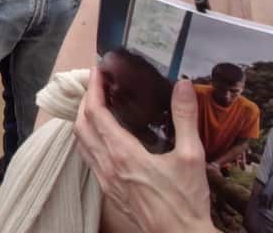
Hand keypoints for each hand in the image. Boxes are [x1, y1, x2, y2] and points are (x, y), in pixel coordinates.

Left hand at [75, 68, 215, 232]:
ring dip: (84, 119)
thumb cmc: (185, 201)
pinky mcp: (109, 191)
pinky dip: (89, 139)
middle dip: (85, 100)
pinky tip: (103, 136)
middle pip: (81, 125)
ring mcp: (105, 180)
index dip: (94, 88)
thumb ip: (185, 118)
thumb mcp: (191, 156)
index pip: (96, 112)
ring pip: (81, 142)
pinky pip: (89, 158)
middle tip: (97, 84)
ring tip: (97, 104)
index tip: (99, 71)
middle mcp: (107, 165)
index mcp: (123, 153)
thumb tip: (183, 86)